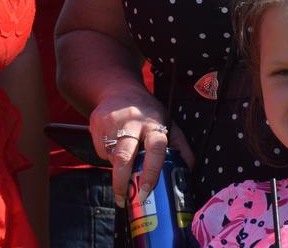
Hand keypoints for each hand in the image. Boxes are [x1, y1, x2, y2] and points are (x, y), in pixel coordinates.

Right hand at [88, 89, 193, 206]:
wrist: (120, 89)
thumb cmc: (148, 112)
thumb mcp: (168, 123)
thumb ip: (180, 145)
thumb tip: (190, 170)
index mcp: (153, 124)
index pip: (155, 149)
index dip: (151, 171)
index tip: (146, 191)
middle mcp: (131, 122)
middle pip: (124, 157)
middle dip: (121, 181)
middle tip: (124, 198)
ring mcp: (111, 121)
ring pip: (111, 156)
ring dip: (116, 167)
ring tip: (123, 163)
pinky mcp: (96, 123)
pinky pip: (101, 150)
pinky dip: (107, 154)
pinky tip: (113, 144)